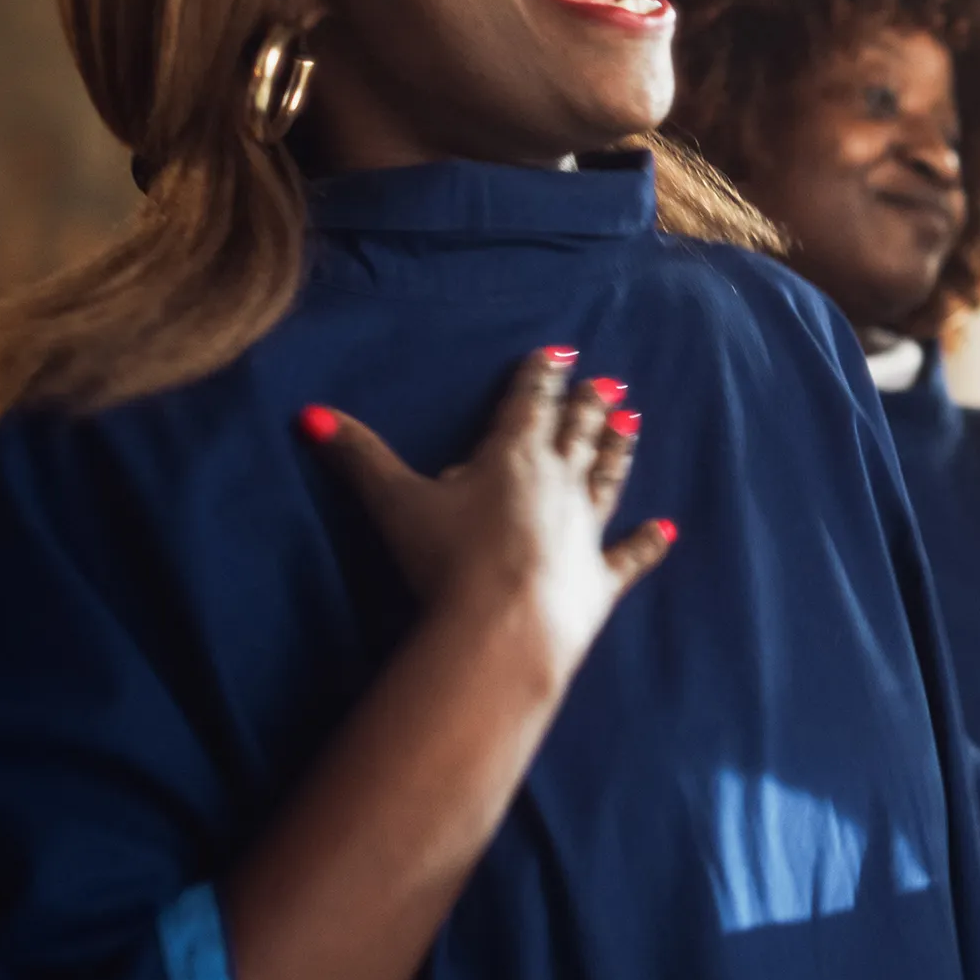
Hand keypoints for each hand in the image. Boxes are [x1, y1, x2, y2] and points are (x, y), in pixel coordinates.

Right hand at [302, 346, 674, 687]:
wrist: (504, 625)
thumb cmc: (446, 559)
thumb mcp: (394, 501)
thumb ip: (358, 456)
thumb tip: (310, 413)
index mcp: (513, 457)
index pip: (528, 406)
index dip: (540, 378)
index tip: (559, 353)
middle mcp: (559, 484)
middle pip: (576, 435)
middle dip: (589, 406)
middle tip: (609, 381)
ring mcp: (586, 531)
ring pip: (608, 478)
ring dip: (620, 449)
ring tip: (635, 419)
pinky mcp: (601, 579)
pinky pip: (630, 555)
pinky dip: (650, 542)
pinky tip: (669, 530)